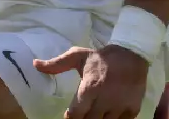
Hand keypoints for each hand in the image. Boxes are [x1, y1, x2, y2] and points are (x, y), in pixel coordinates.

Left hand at [33, 44, 148, 118]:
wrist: (131, 55)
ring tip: (94, 113)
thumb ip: (56, 64)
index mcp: (90, 88)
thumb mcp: (77, 56)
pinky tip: (108, 114)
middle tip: (82, 113)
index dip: (71, 117)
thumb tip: (35, 64)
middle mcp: (105, 100)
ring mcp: (120, 106)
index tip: (69, 115)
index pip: (76, 114)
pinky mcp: (133, 109)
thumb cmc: (101, 58)